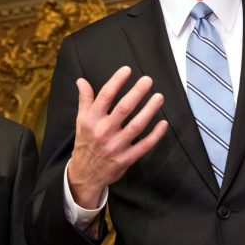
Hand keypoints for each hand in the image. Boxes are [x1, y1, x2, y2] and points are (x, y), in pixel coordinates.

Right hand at [68, 66, 167, 208]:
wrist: (84, 175)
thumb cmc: (86, 143)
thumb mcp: (81, 122)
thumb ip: (84, 100)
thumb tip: (81, 81)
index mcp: (91, 121)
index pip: (104, 97)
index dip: (116, 82)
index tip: (127, 70)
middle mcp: (103, 132)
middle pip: (123, 109)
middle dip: (137, 93)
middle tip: (148, 80)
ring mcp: (115, 146)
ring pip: (136, 126)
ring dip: (149, 110)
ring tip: (159, 97)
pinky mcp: (125, 159)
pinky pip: (144, 145)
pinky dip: (155, 135)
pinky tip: (164, 123)